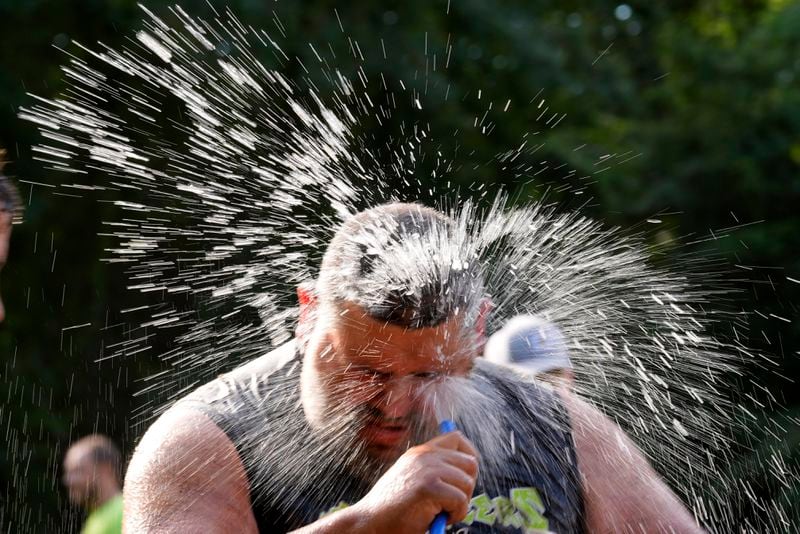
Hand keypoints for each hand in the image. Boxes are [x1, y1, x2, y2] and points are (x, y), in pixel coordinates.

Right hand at [352, 431, 478, 533]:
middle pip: (470, 462)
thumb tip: (467, 469)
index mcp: (421, 452)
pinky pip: (461, 500)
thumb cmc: (392, 508)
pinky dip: (456, 514)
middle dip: (467, 486)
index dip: (469, 457)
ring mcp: (427, 469)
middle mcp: (425, 455)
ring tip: (442, 511)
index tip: (465, 478)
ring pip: (467, 483)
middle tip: (451, 502)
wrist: (369, 521)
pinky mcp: (429, 487)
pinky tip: (438, 518)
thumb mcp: (413, 478)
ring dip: (461, 503)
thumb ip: (434, 469)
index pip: (457, 438)